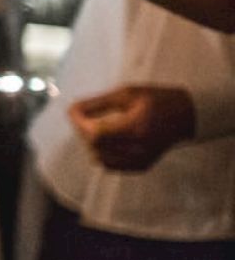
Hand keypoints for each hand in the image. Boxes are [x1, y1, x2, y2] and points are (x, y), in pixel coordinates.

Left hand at [68, 85, 197, 171]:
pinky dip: (102, 152)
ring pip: (99, 158)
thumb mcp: (127, 94)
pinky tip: (108, 138)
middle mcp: (140, 149)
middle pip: (95, 146)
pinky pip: (110, 165)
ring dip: (91, 142)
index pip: (96, 134)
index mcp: (137, 129)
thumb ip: (98, 103)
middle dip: (83, 130)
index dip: (79, 123)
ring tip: (98, 124)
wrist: (188, 115)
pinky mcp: (142, 166)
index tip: (73, 110)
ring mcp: (141, 160)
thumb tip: (72, 110)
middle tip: (84, 114)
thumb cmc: (157, 99)